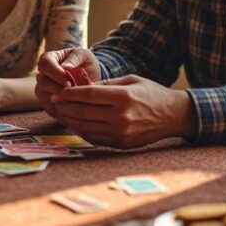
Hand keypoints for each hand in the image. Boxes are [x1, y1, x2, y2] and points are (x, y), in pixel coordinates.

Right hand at [35, 48, 101, 117]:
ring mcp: (43, 91)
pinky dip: (62, 110)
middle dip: (58, 88)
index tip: (69, 79)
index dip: (55, 73)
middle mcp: (42, 75)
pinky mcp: (48, 104)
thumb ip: (74, 58)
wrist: (90, 76)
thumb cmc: (84, 62)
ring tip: (75, 100)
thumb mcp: (83, 54)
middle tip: (73, 92)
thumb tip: (65, 67)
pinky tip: (74, 107)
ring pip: (44, 97)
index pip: (44, 64)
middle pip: (42, 82)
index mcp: (48, 59)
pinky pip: (50, 109)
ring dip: (60, 100)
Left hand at [49, 76, 192, 148]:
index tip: (59, 92)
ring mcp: (121, 133)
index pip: (89, 95)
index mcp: (123, 97)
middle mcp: (121, 117)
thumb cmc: (151, 93)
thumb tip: (80, 86)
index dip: (70, 94)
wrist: (172, 116)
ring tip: (60, 112)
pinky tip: (74, 123)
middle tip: (53, 101)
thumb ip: (105, 85)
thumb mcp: (130, 80)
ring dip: (69, 120)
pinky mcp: (121, 144)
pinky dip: (81, 131)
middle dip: (65, 106)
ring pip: (86, 127)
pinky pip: (94, 138)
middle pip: (84, 112)